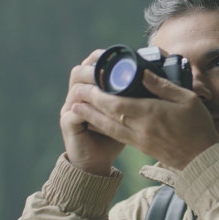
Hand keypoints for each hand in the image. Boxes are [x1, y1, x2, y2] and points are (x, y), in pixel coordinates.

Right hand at [60, 50, 125, 175]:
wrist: (95, 162)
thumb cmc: (113, 138)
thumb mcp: (126, 116)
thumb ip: (133, 98)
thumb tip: (150, 81)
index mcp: (91, 91)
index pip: (91, 66)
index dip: (101, 59)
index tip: (118, 57)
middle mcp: (77, 97)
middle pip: (80, 72)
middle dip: (96, 68)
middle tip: (114, 70)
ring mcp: (70, 109)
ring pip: (76, 88)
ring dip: (92, 85)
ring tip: (109, 86)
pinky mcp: (68, 124)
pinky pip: (75, 112)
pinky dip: (88, 108)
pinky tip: (102, 107)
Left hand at [71, 70, 218, 169]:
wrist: (203, 159)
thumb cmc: (199, 126)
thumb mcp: (187, 99)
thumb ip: (163, 86)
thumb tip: (143, 72)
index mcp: (152, 114)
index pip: (117, 104)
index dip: (99, 95)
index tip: (88, 84)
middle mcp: (142, 128)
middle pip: (108, 115)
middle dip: (90, 103)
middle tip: (76, 91)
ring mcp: (140, 140)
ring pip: (109, 128)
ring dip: (91, 117)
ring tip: (76, 107)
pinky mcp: (141, 148)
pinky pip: (117, 136)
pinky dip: (104, 128)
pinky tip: (96, 121)